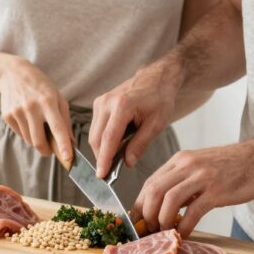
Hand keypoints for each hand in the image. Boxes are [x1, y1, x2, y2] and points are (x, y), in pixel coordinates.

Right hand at [0, 56, 73, 161]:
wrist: (13, 74)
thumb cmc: (41, 87)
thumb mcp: (58, 97)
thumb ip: (65, 121)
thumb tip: (71, 144)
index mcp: (48, 101)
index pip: (57, 127)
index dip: (63, 144)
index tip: (68, 158)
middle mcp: (31, 107)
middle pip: (39, 141)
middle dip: (47, 151)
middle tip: (51, 151)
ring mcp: (17, 111)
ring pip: (29, 140)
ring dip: (37, 140)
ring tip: (38, 126)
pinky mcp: (7, 115)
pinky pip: (20, 134)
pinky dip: (27, 133)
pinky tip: (27, 119)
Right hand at [89, 60, 180, 177]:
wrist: (156, 78)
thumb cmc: (160, 99)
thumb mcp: (157, 124)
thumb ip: (140, 144)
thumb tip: (127, 163)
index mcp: (122, 106)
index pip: (108, 139)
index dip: (104, 159)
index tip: (101, 175)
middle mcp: (107, 102)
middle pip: (96, 138)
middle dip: (101, 157)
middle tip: (111, 172)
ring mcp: (100, 102)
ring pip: (94, 134)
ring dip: (102, 148)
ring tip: (116, 158)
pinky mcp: (99, 103)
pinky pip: (96, 127)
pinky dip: (103, 139)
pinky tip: (115, 144)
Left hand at [133, 141, 253, 237]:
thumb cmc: (234, 166)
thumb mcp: (201, 166)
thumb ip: (183, 181)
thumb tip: (166, 205)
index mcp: (180, 160)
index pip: (150, 182)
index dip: (140, 204)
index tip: (138, 221)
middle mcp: (187, 166)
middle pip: (154, 191)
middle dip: (147, 215)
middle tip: (150, 231)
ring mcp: (202, 177)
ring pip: (168, 201)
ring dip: (163, 222)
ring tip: (165, 234)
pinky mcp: (216, 191)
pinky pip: (193, 212)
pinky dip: (184, 227)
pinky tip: (184, 235)